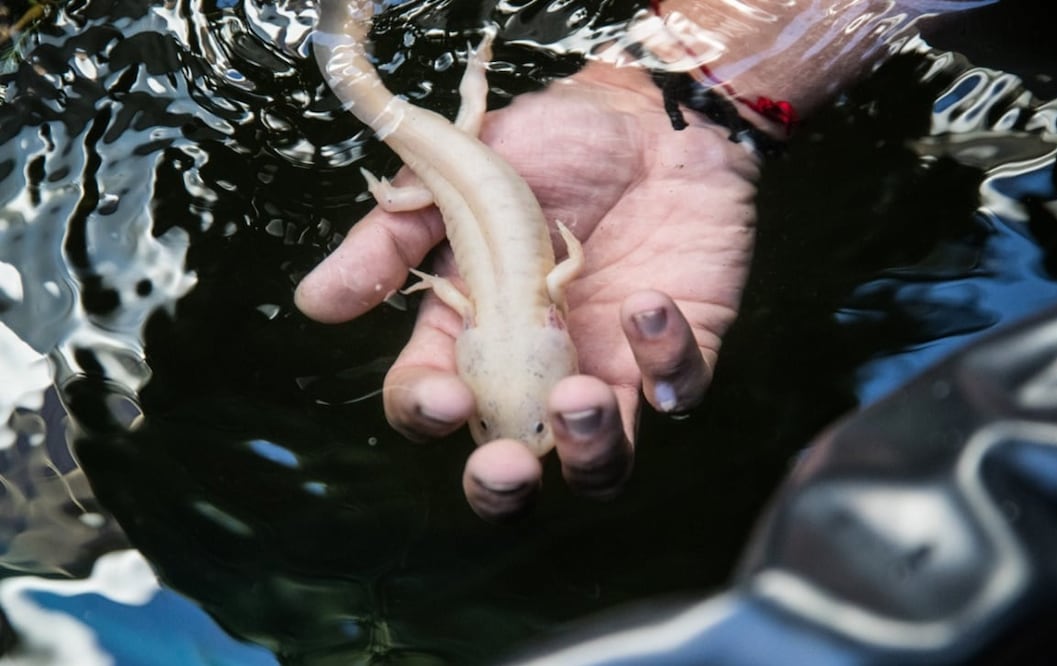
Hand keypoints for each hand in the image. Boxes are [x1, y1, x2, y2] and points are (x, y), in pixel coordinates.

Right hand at [295, 62, 759, 519]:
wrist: (651, 116)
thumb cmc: (553, 145)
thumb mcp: (459, 184)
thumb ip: (391, 241)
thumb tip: (316, 303)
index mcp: (473, 333)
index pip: (433, 403)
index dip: (429, 412)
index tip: (448, 393)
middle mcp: (537, 369)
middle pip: (514, 467)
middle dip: (503, 489)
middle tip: (508, 468)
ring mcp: (609, 368)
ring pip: (601, 464)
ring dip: (590, 451)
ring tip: (578, 399)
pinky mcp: (676, 351)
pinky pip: (679, 391)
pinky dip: (666, 364)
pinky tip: (647, 303)